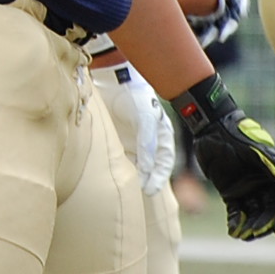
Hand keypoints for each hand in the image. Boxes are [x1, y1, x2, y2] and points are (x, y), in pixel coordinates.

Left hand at [120, 66, 176, 195]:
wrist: (114, 79)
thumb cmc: (135, 97)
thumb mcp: (145, 119)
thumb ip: (146, 144)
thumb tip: (145, 169)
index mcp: (161, 136)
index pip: (163, 163)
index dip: (158, 178)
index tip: (149, 191)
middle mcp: (148, 141)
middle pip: (149, 167)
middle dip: (145, 181)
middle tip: (137, 193)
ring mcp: (132, 140)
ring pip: (133, 164)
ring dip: (130, 175)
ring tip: (124, 188)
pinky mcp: (116, 138)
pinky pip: (117, 157)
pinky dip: (116, 166)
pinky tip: (111, 173)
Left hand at [171, 72, 274, 239]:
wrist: (211, 128)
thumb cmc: (236, 134)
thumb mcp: (254, 148)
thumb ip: (273, 164)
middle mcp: (263, 184)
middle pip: (270, 211)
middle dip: (265, 224)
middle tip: (255, 232)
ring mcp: (247, 189)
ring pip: (253, 214)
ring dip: (250, 226)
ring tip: (244, 236)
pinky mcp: (231, 192)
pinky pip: (236, 211)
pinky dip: (236, 221)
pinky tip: (233, 231)